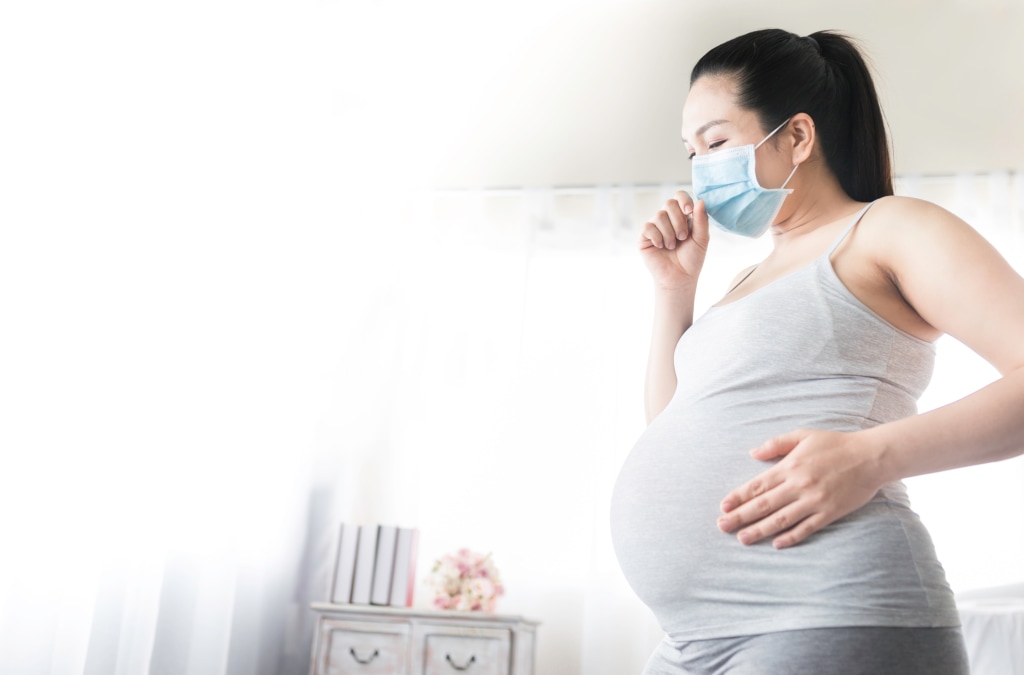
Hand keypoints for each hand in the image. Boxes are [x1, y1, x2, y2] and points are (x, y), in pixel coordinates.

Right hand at [637, 191, 709, 290]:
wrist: (680, 278)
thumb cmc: (692, 259)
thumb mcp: (702, 239)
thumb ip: (701, 220)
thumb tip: (700, 200)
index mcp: (682, 216)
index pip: (679, 196)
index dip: (683, 199)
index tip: (689, 211)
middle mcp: (667, 219)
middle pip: (669, 204)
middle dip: (678, 221)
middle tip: (683, 237)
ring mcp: (655, 227)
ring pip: (659, 216)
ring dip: (669, 233)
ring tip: (672, 246)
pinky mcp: (644, 237)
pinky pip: (648, 227)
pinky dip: (657, 237)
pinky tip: (661, 247)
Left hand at [716, 430, 884, 548]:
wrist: (871, 456)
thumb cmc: (836, 444)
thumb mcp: (803, 435)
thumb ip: (776, 444)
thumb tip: (752, 453)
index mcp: (790, 467)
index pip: (757, 485)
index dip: (738, 497)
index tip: (723, 507)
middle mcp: (798, 485)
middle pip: (763, 505)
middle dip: (740, 517)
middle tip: (722, 527)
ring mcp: (814, 501)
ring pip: (780, 519)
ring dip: (759, 530)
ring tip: (743, 538)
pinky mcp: (829, 512)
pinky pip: (806, 528)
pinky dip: (790, 537)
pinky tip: (776, 544)